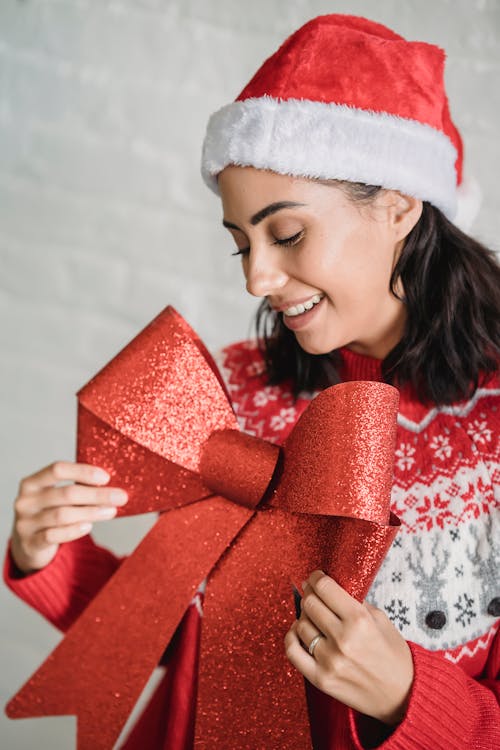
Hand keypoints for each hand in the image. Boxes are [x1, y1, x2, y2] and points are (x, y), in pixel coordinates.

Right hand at [10, 461, 127, 573]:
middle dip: (96, 494)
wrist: (29, 544)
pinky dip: (73, 530)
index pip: (57, 470)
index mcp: (32, 483)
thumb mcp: (57, 497)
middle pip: (65, 494)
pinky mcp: (30, 543)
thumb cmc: (50, 513)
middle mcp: (26, 501)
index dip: (83, 472)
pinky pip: (54, 535)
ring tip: (111, 511)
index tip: (106, 477)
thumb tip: (110, 484)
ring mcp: (26, 523)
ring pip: (62, 515)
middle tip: (120, 497)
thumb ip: (77, 488)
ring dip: (91, 512)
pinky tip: (89, 526)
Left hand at [284, 570, 413, 724]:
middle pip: (310, 604)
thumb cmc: (394, 655)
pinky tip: (299, 631)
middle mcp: (343, 640)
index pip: (324, 588)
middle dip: (309, 594)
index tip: (316, 577)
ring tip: (313, 615)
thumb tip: (329, 586)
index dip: (316, 578)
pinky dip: (291, 637)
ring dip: (304, 616)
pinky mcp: (320, 679)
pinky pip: (292, 651)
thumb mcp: (381, 620)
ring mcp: (329, 661)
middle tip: (312, 592)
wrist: (402, 696)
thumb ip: (355, 602)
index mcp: (359, 621)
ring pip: (300, 625)